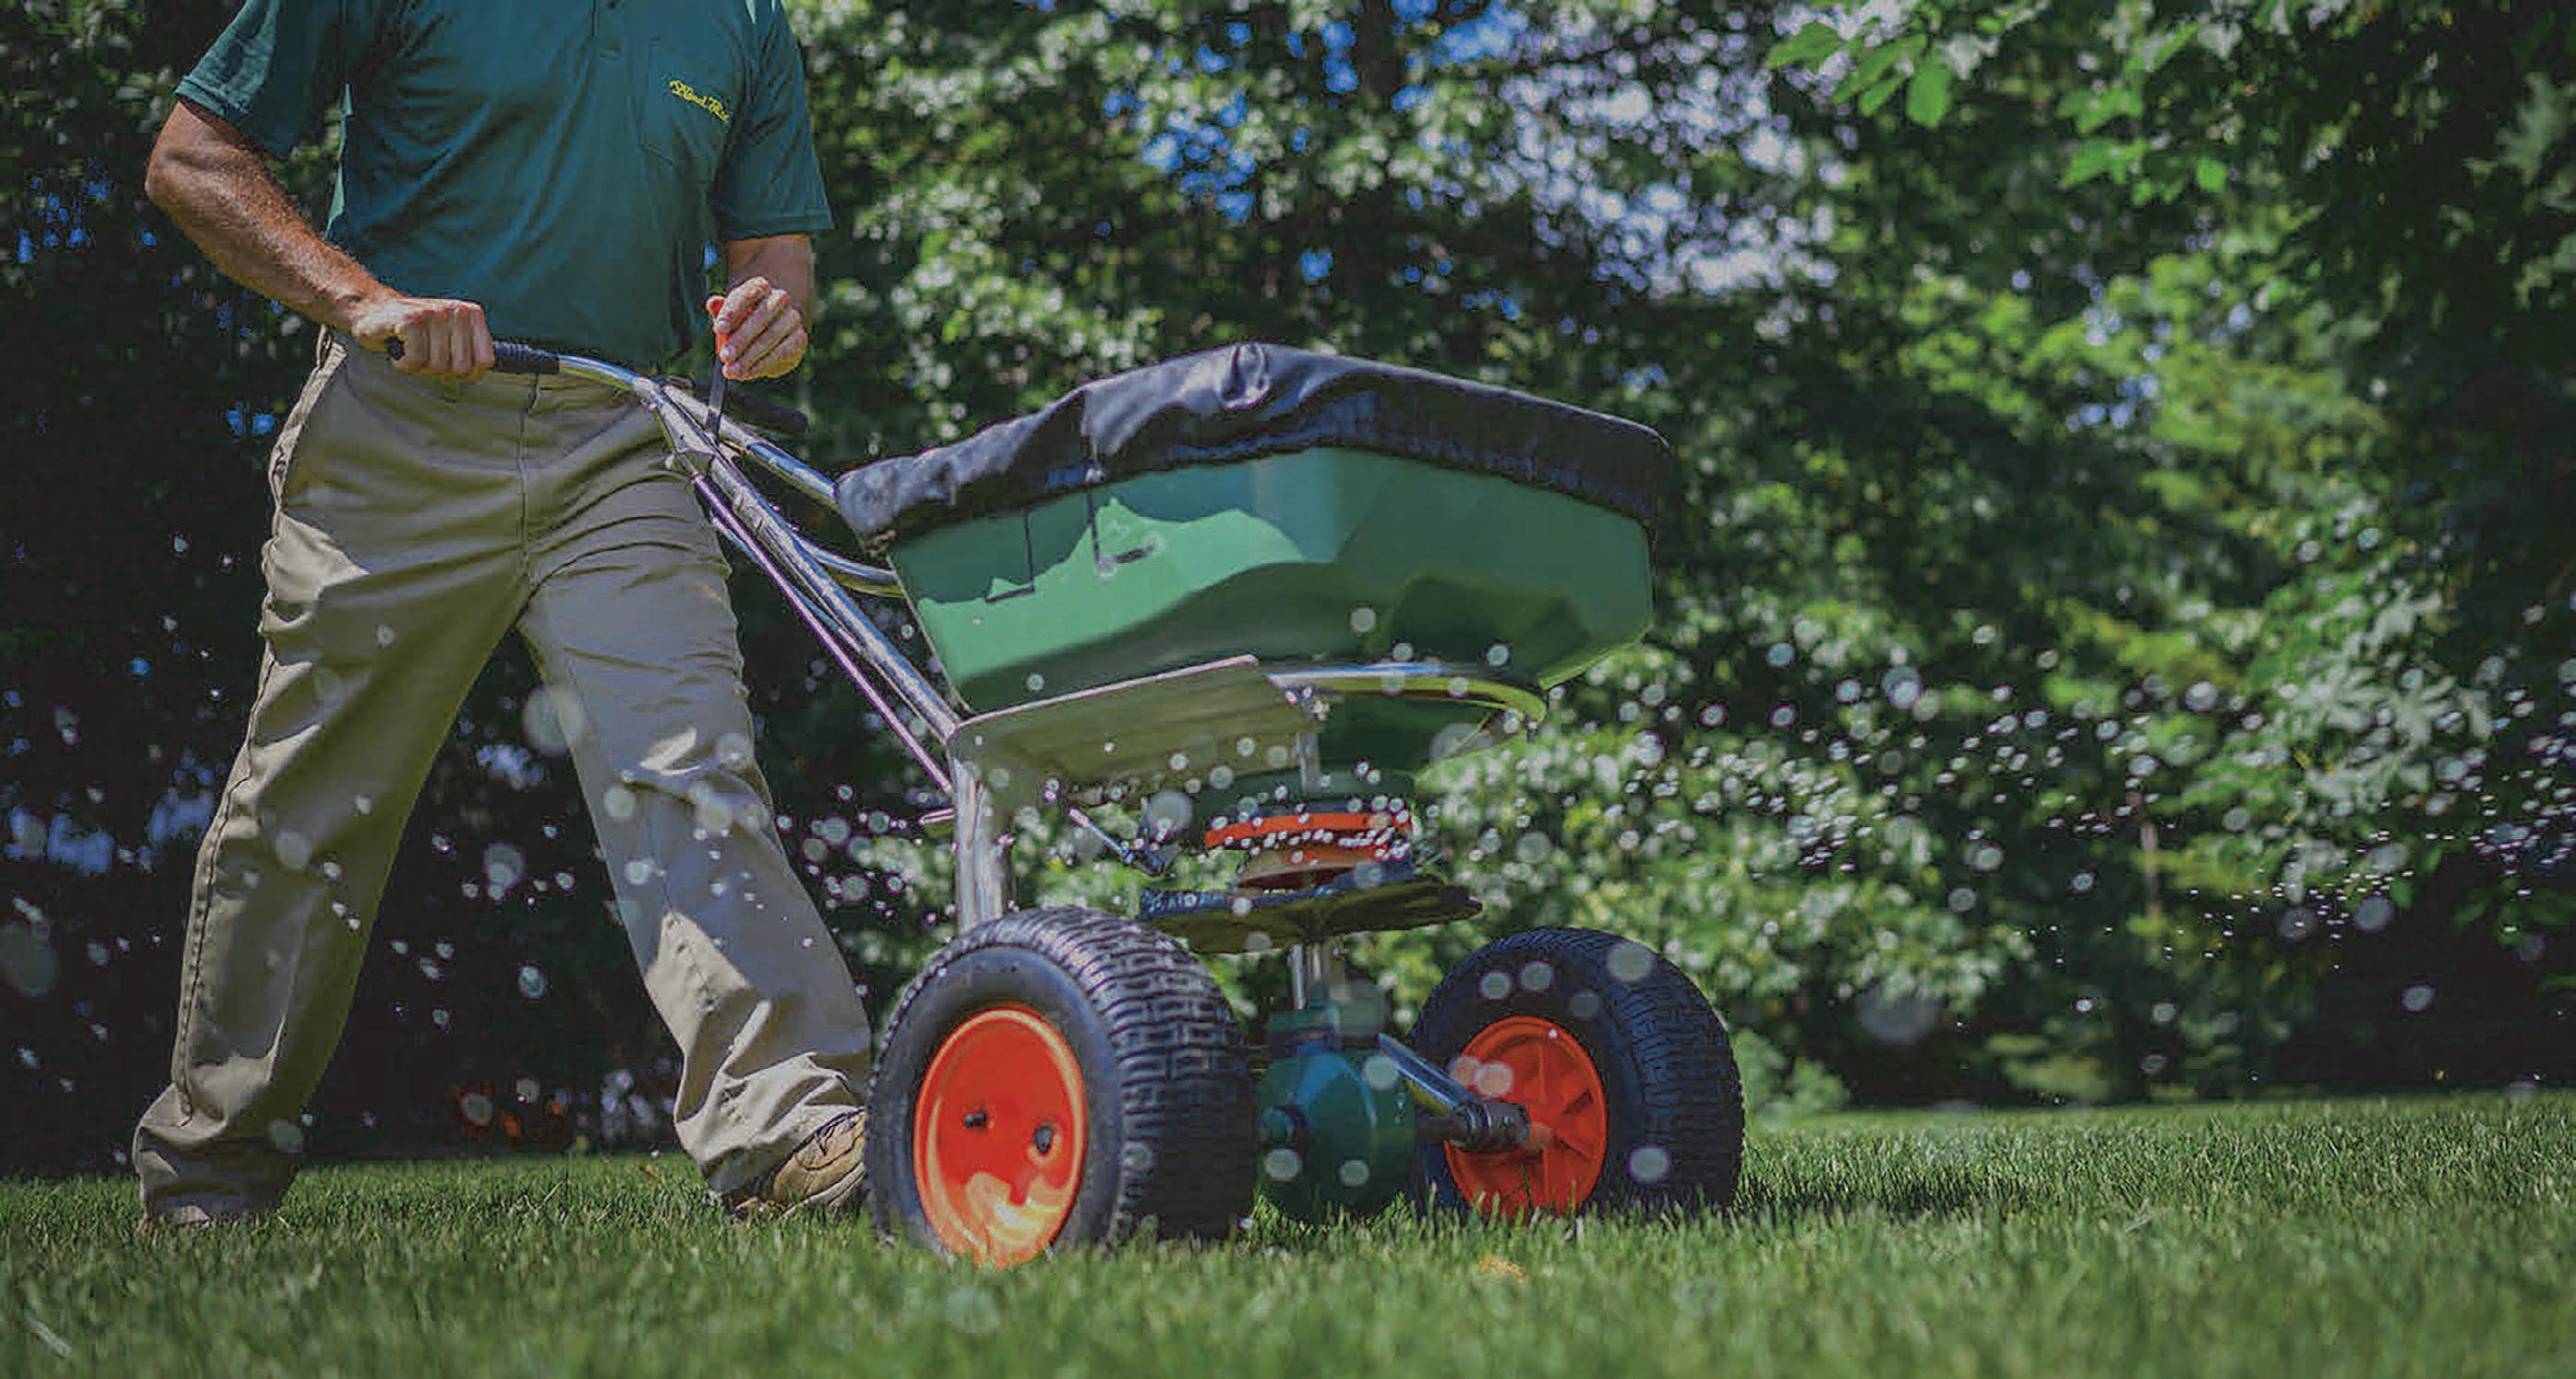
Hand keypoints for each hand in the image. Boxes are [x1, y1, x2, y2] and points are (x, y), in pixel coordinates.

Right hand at [348, 294, 495, 380]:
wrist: (371, 311)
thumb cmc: (414, 332)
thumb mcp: (449, 338)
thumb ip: (471, 353)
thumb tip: (483, 372)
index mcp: (471, 314)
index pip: (485, 361)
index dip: (468, 373)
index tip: (450, 366)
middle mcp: (455, 310)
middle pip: (460, 367)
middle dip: (440, 370)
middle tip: (424, 354)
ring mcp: (433, 313)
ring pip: (437, 366)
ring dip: (419, 366)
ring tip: (410, 348)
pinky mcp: (410, 320)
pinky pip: (416, 360)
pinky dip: (404, 364)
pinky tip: (398, 349)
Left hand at [705, 276, 807, 380]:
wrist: (774, 330)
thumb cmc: (745, 320)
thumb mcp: (731, 314)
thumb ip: (721, 310)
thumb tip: (712, 303)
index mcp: (759, 286)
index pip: (746, 295)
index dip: (732, 312)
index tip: (718, 329)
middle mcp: (779, 298)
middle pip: (760, 318)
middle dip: (740, 340)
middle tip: (725, 356)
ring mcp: (792, 318)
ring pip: (770, 338)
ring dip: (749, 357)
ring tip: (732, 370)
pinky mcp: (800, 338)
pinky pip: (781, 353)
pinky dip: (761, 365)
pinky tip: (747, 373)